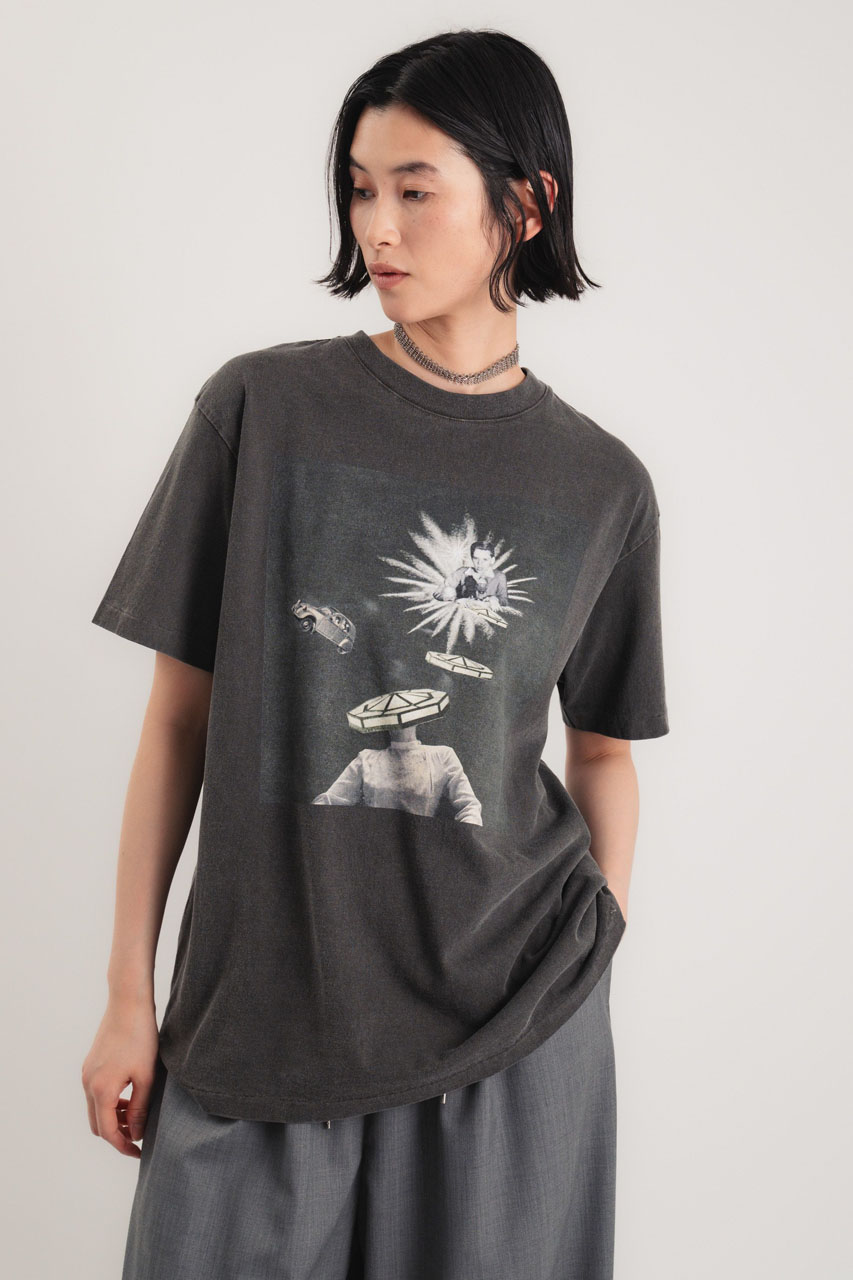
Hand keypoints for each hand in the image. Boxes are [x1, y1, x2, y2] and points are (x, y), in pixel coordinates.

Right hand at [81, 997, 159, 1157]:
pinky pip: (97, 1094)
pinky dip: (111, 1103)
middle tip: (140, 1136)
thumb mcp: (146, 1076)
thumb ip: (140, 1108)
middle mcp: (88, 1084)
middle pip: (98, 1124)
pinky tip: (130, 1096)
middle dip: (117, 1134)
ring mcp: (87, 1074)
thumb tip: (137, 1133)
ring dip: (114, 1118)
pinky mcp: (90, 1065)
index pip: (108, 1131)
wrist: (128, 1003)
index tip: (139, 1153)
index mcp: (101, 1090)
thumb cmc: (141, 1038)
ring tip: (138, 1116)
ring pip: (96, 1109)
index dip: (123, 1146)